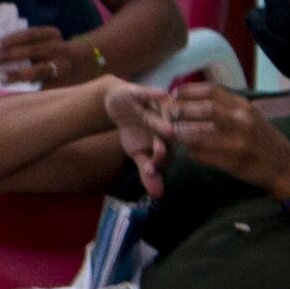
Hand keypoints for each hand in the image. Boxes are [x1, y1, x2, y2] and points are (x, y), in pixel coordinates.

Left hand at [0, 25, 107, 90]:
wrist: (87, 63)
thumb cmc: (54, 52)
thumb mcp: (45, 41)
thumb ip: (27, 45)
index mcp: (53, 34)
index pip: (30, 34)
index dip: (11, 39)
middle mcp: (60, 48)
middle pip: (32, 50)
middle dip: (9, 56)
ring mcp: (64, 67)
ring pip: (38, 70)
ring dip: (17, 75)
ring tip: (0, 78)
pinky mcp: (64, 83)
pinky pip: (43, 88)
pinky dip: (27, 90)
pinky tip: (13, 94)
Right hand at [104, 78, 179, 192]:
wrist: (119, 105)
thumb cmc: (134, 131)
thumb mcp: (138, 154)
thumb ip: (148, 173)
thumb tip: (158, 196)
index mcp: (170, 139)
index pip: (168, 150)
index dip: (161, 158)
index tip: (150, 168)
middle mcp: (169, 122)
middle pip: (169, 132)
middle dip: (166, 142)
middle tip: (160, 151)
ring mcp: (158, 106)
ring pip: (162, 114)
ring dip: (162, 120)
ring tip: (165, 129)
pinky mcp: (145, 92)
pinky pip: (151, 93)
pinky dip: (154, 94)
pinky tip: (160, 95)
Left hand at [152, 81, 289, 196]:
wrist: (284, 167)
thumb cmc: (263, 139)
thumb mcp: (249, 115)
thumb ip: (225, 107)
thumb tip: (193, 99)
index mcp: (243, 106)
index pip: (210, 90)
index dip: (187, 91)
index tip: (173, 94)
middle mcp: (241, 120)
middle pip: (203, 108)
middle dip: (180, 110)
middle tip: (167, 113)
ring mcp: (237, 142)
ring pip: (198, 134)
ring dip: (180, 133)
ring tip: (170, 132)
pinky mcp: (232, 161)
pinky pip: (202, 155)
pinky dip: (190, 152)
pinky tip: (186, 150)